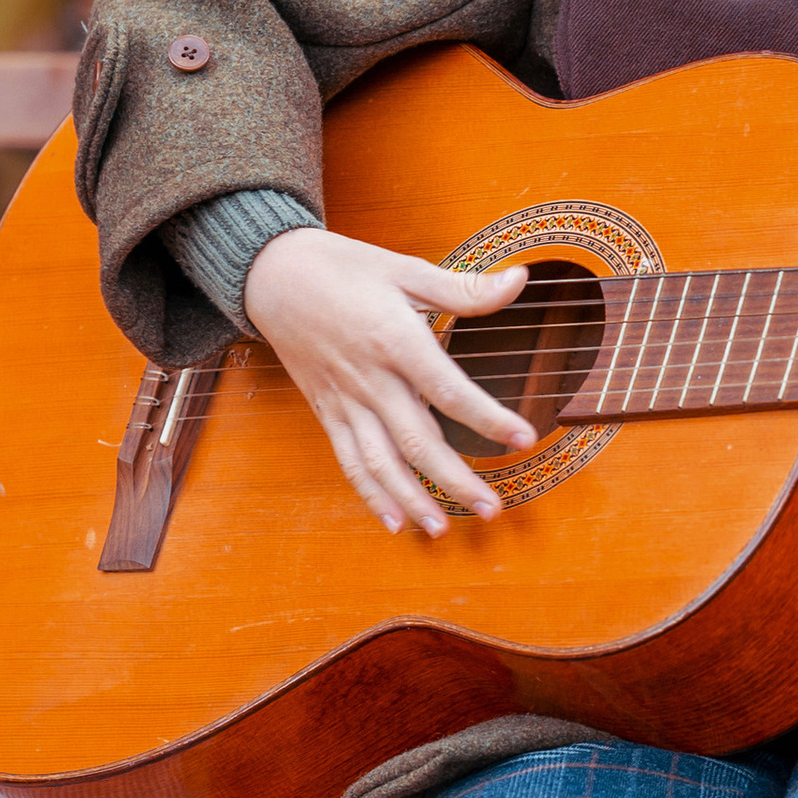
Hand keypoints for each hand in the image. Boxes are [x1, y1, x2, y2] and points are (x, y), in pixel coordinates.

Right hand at [243, 227, 534, 536]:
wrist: (273, 276)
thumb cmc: (344, 269)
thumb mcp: (404, 269)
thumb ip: (463, 288)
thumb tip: (520, 280)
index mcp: (393, 338)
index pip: (447, 388)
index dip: (487, 417)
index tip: (524, 438)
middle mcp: (369, 378)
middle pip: (416, 439)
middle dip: (455, 479)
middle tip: (493, 508)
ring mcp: (345, 400)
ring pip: (380, 461)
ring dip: (412, 499)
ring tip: (443, 529)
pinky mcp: (327, 412)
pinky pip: (348, 460)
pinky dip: (369, 494)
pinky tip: (393, 522)